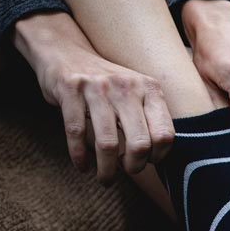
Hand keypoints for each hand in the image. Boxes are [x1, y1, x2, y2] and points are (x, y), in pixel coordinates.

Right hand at [12, 11, 174, 181]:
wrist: (64, 51)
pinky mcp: (70, 90)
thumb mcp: (135, 92)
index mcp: (149, 88)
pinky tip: (82, 166)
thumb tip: (159, 158)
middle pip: (140, 143)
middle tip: (126, 172)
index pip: (165, 134)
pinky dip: (79, 157)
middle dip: (134, 167)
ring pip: (108, 144)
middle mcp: (126, 86)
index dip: (158, 156)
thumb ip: (149, 117)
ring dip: (106, 170)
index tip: (147, 162)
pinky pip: (76, 134)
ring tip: (105, 179)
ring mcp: (97, 87)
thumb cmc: (105, 85)